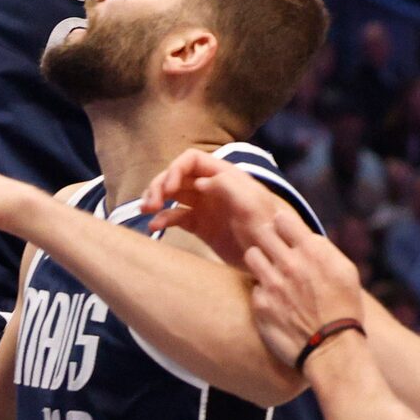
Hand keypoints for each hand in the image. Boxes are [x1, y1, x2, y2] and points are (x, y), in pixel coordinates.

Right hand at [142, 149, 305, 267]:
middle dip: (160, 184)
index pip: (191, 159)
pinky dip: (163, 220)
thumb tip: (200, 182)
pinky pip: (175, 217)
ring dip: (156, 198)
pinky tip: (155, 227)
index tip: (169, 188)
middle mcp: (211, 187)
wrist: (273, 259)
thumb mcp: (252, 206)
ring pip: (172, 194)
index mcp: (223, 175)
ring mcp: (204, 206)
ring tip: (146, 210)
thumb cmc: (267, 229)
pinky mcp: (200, 226)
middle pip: (176, 175)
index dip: (176, 169)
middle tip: (150, 203)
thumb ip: (228, 187)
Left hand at [241, 227, 364, 371]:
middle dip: (269, 240)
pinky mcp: (261, 304)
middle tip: (276, 253)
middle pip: (263, 233)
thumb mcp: (346, 271)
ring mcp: (272, 283)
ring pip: (252, 255)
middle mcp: (290, 263)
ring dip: (260, 261)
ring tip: (272, 274)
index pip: (282, 219)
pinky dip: (263, 292)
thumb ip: (323, 248)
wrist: (333, 350)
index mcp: (312, 251)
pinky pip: (254, 287)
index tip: (286, 235)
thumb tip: (305, 236)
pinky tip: (275, 302)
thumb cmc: (345, 309)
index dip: (284, 226)